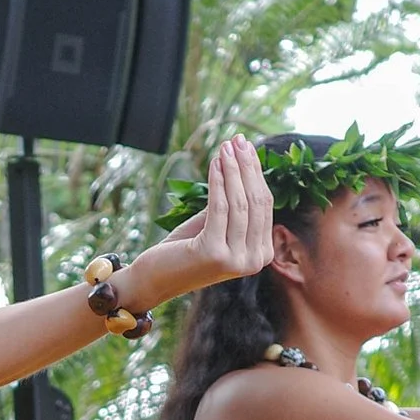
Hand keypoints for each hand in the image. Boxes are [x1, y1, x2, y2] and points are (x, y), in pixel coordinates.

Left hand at [125, 139, 275, 306]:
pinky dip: (217, 182)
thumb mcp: (214, 224)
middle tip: (238, 140)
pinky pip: (220, 208)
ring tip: (225, 147)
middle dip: (247, 167)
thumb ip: (232, 203)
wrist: (155, 279)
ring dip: (232, 170)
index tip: (245, 147)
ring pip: (240, 203)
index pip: (265, 205)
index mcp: (262, 254)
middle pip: (256, 202)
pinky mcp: (216, 254)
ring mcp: (237, 260)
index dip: (256, 173)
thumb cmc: (184, 250)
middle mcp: (255, 261)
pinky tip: (214, 163)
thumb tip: (242, 163)